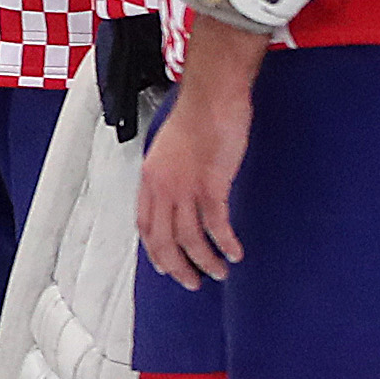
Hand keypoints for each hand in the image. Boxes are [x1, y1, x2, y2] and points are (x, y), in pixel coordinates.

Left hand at [136, 16, 262, 289]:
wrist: (212, 95)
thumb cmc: (199, 116)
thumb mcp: (173, 149)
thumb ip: (173, 172)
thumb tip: (182, 191)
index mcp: (150, 178)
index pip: (144, 224)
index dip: (155, 249)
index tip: (166, 265)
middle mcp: (161, 186)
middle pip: (162, 239)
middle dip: (177, 267)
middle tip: (192, 283)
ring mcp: (185, 187)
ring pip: (188, 238)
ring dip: (204, 262)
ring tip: (219, 273)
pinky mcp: (211, 185)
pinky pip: (215, 225)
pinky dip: (224, 244)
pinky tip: (235, 253)